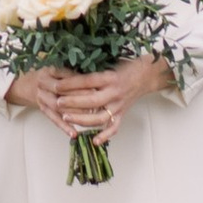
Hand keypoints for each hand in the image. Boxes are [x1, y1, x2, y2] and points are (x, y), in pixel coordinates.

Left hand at [57, 55, 173, 145]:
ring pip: (100, 117)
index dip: (71, 84)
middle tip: (57, 103)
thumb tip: (67, 68)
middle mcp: (114, 92)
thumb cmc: (124, 66)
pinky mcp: (122, 114)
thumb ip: (92, 67)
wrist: (146, 75)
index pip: (87, 81)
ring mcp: (119, 106)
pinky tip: (93, 141)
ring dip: (82, 120)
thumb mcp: (108, 62)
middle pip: (91, 101)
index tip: (57, 85)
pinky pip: (114, 128)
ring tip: (66, 118)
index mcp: (110, 77)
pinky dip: (104, 136)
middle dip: (72, 102)